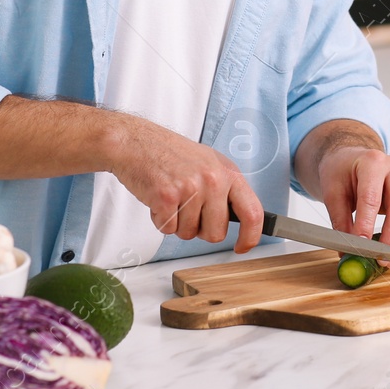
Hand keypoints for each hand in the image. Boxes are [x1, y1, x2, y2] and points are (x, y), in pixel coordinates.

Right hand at [108, 115, 263, 252]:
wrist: (136, 142)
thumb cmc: (171, 153)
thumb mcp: (210, 163)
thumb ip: (226, 189)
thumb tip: (240, 217)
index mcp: (228, 172)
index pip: (252, 212)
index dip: (250, 237)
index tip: (242, 246)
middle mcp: (214, 180)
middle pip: (216, 234)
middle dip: (200, 229)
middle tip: (188, 208)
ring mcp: (191, 188)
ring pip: (189, 234)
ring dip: (177, 223)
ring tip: (172, 197)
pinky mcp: (167, 197)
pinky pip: (168, 230)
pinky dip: (161, 220)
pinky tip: (158, 199)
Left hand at [317, 146, 389, 254]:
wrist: (354, 160)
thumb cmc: (344, 172)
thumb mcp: (332, 192)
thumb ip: (340, 221)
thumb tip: (348, 250)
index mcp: (373, 163)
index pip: (371, 198)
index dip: (366, 224)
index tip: (360, 245)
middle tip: (379, 258)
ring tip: (389, 260)